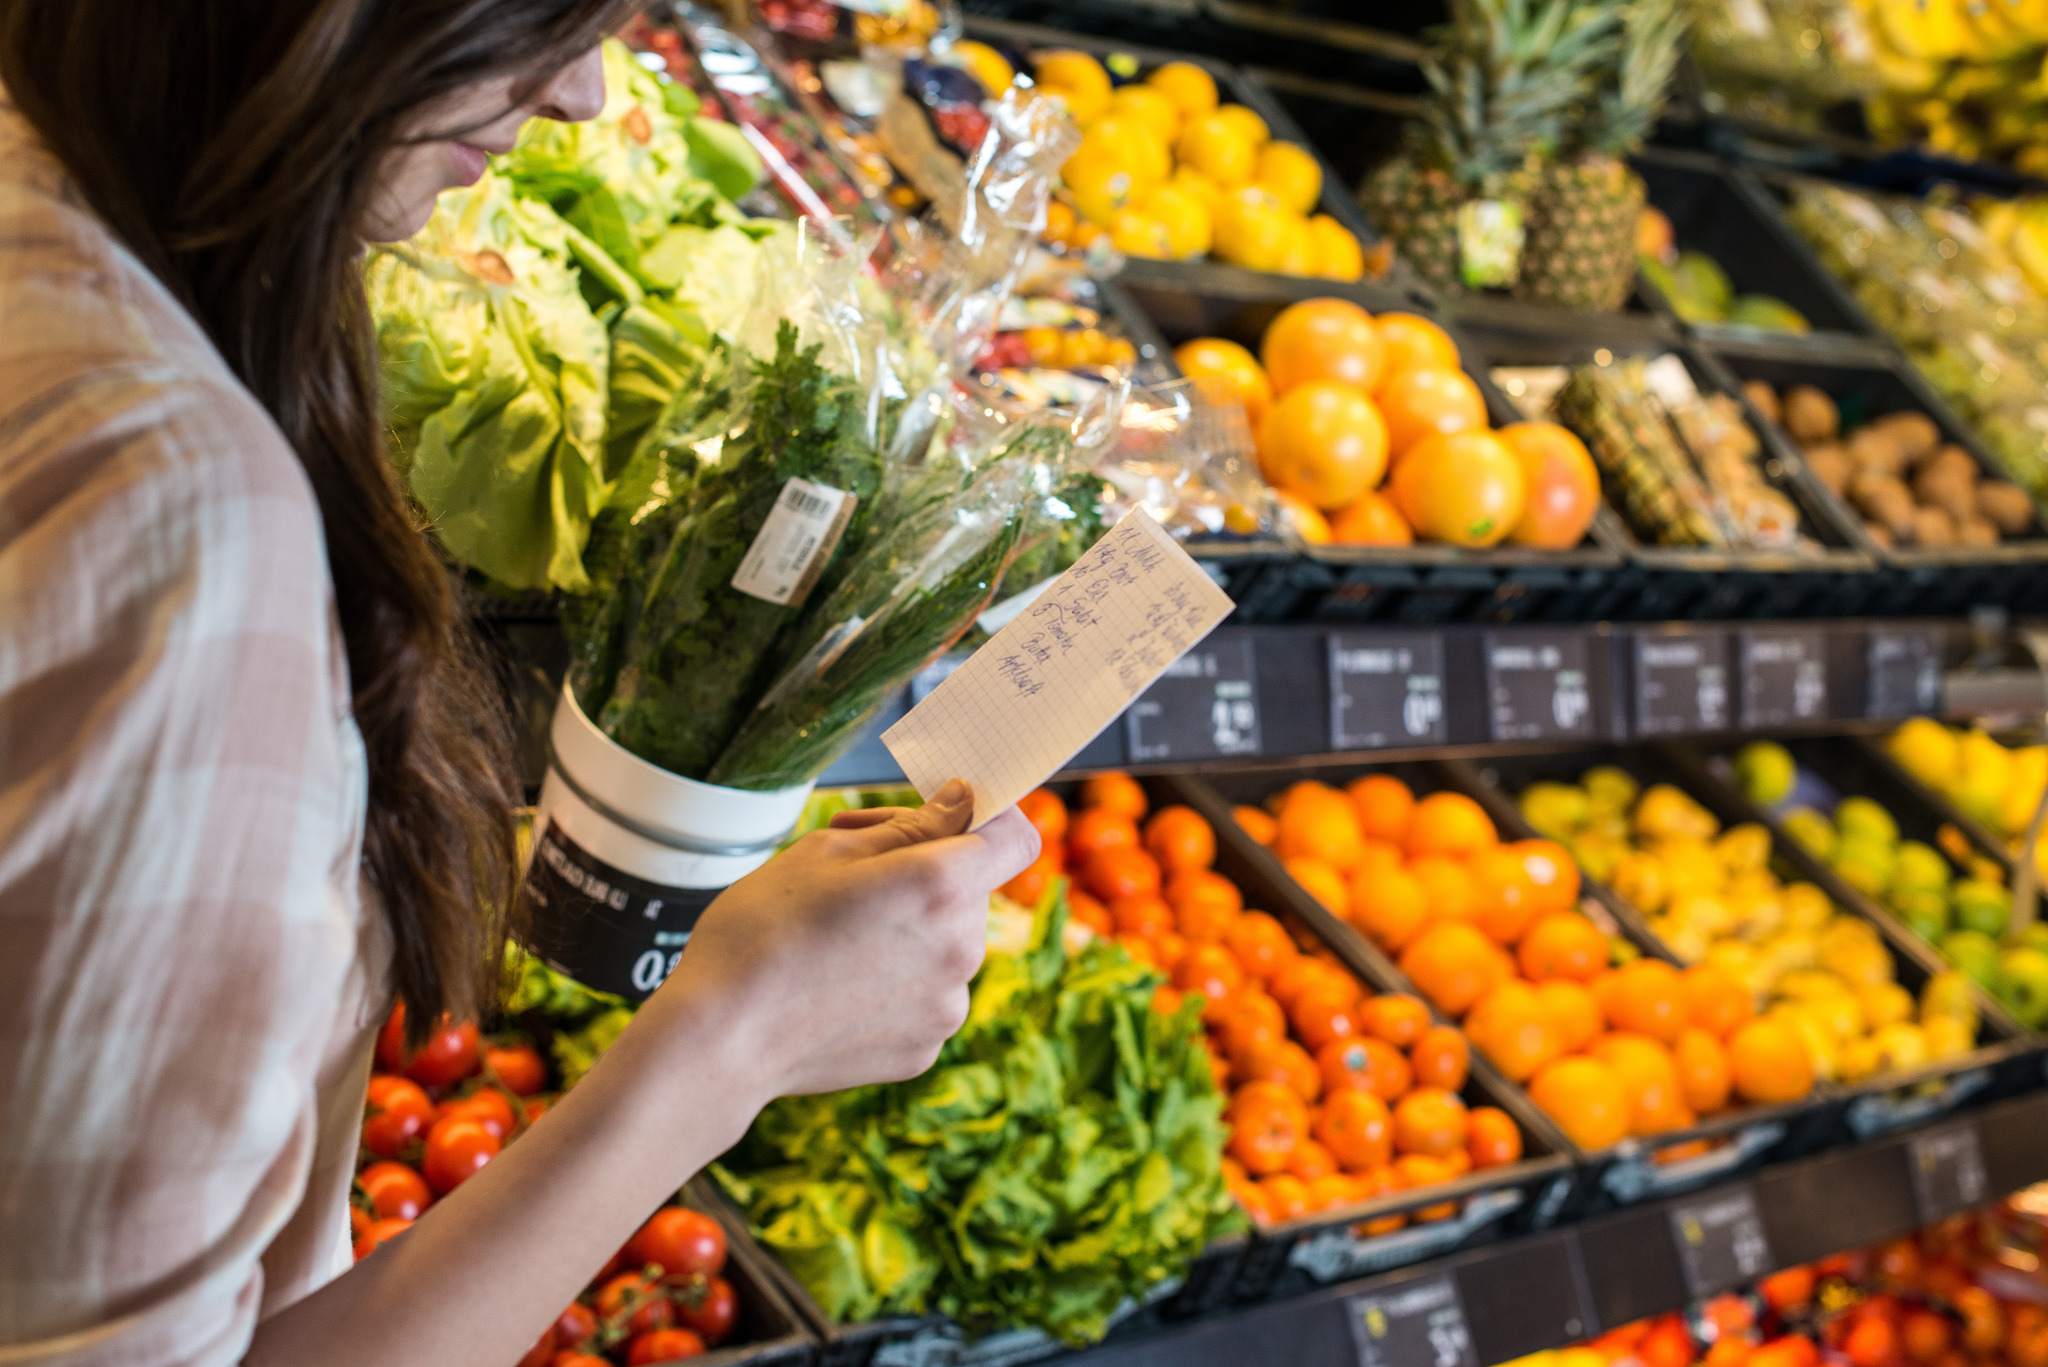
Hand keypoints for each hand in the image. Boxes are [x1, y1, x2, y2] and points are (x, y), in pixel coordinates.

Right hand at [649, 779, 1038, 1103]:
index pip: (1015, 836)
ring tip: (835, 936)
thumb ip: (911, 826)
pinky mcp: (926, 1047)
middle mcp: (962, 948)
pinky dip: (895, 982)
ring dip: (910, 929)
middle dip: (924, 871)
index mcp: (941, 885)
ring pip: (946, 943)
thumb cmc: (761, 933)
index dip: (988, 818)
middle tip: (850, 872)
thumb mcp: (828, 851)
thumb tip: (963, 804)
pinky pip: (925, 994)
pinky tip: (838, 984)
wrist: (719, 1039)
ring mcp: (947, 1005)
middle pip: (970, 889)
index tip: (948, 815)